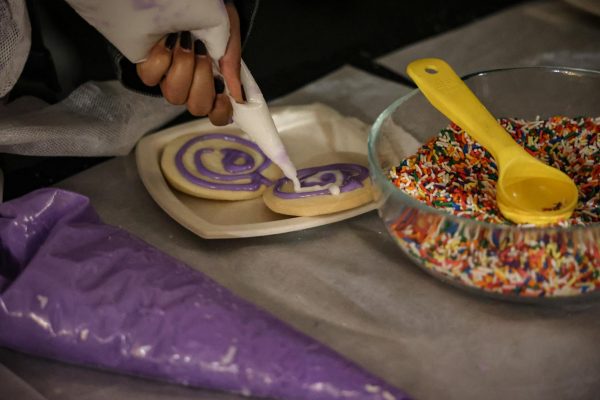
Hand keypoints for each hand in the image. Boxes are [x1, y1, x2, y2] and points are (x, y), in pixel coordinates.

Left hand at [135, 3, 242, 125]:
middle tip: (203, 54)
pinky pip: (150, 77)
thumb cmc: (214, 17)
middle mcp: (191, 86)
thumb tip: (237, 96)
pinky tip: (169, 41)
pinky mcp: (149, 68)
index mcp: (214, 83)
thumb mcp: (229, 37)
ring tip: (187, 43)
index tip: (223, 92)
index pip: (218, 115)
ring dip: (183, 67)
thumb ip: (233, 66)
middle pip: (197, 107)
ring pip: (174, 95)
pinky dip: (162, 58)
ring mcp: (169, 79)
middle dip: (202, 80)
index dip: (220, 111)